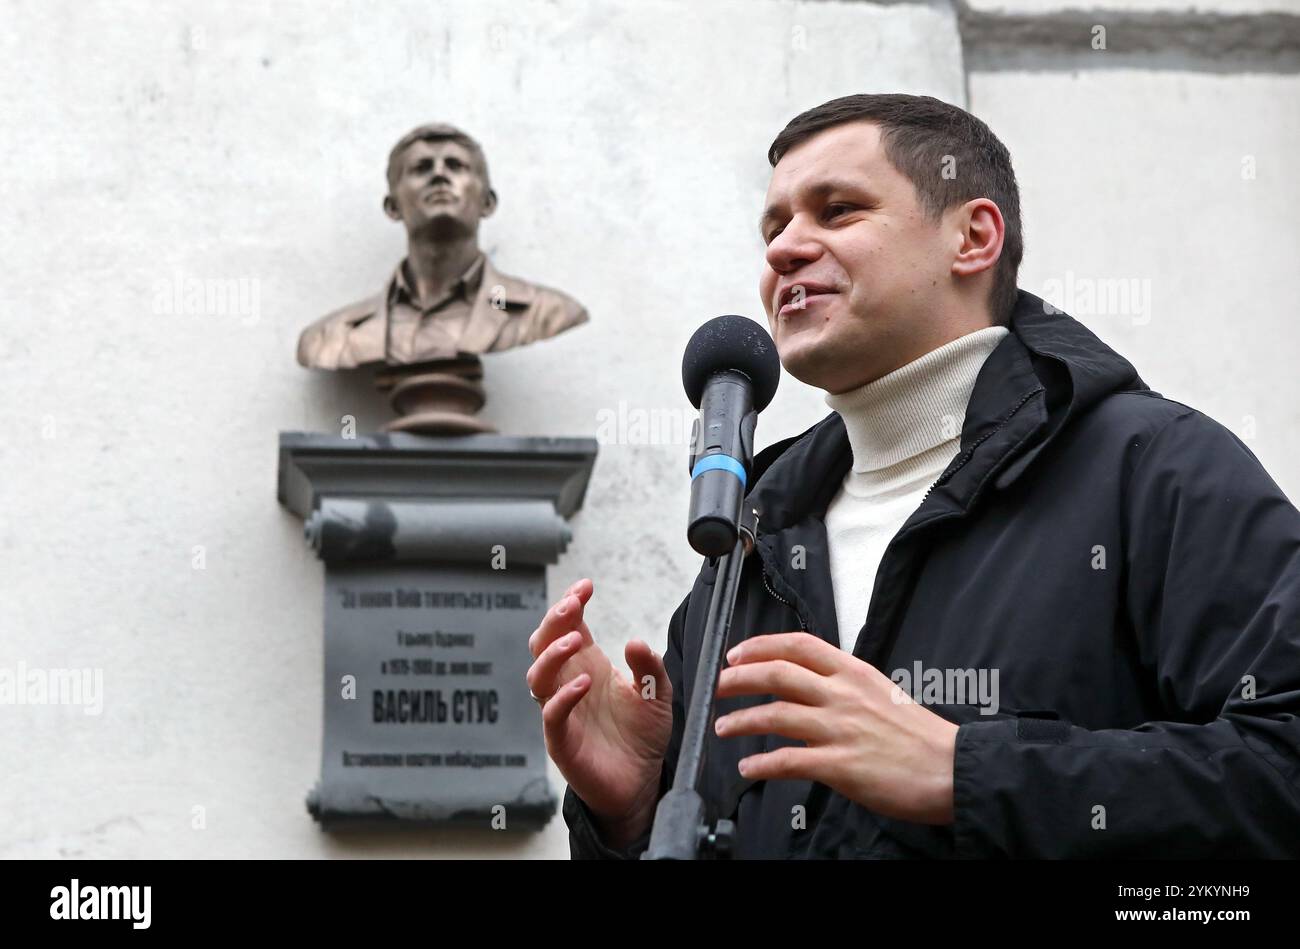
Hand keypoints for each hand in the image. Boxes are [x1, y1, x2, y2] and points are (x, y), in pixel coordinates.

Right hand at [526, 578, 672, 844]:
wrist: (640, 783)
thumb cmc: (642, 735)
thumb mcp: (657, 694)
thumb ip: (649, 667)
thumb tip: (635, 641)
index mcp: (587, 665)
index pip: (568, 626)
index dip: (570, 604)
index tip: (586, 586)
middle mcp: (569, 683)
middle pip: (543, 644)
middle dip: (553, 620)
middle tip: (571, 604)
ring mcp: (561, 711)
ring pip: (538, 676)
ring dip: (553, 654)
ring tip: (575, 640)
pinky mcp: (562, 741)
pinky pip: (552, 715)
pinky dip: (563, 697)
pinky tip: (584, 683)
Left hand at [714, 632, 957, 823]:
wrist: (952, 769)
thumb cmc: (919, 736)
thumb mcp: (880, 692)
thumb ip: (841, 687)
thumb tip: (806, 689)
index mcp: (853, 673)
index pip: (798, 645)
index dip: (760, 646)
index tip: (737, 653)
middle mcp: (843, 695)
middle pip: (777, 674)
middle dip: (738, 678)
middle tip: (717, 685)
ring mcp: (840, 729)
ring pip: (775, 715)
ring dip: (741, 721)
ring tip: (723, 727)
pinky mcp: (840, 766)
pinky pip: (788, 761)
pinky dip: (762, 764)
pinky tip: (749, 768)